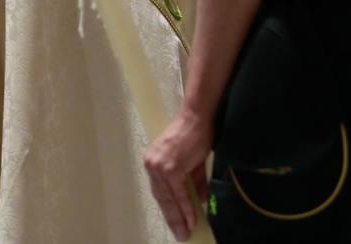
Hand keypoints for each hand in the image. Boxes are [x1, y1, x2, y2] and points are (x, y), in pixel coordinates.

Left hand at [143, 107, 212, 241]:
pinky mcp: (169, 168)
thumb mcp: (193, 163)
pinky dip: (185, 207)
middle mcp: (152, 165)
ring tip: (186, 232)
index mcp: (153, 162)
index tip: (176, 224)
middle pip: (162, 198)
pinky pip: (178, 193)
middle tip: (181, 234)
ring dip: (179, 218)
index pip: (160, 192)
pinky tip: (191, 219)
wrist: (198, 118)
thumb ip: (193, 183)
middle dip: (172, 218)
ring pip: (169, 199)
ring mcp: (159, 166)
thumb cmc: (196, 135)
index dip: (168, 209)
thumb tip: (199, 202)